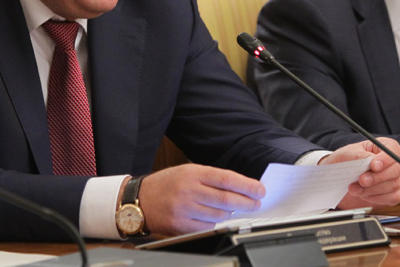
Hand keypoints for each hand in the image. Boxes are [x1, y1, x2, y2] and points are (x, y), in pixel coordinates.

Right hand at [137, 164, 263, 235]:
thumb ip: (212, 178)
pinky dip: (217, 224)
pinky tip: (220, 219)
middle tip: (256, 203)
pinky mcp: (181, 226)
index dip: (247, 186)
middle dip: (247, 202)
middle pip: (226, 199)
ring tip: (237, 210)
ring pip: (219, 215)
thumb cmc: (167, 184)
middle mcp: (189, 191)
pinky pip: (207, 227)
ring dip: (232, 214)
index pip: (227, 179)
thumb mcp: (188, 171)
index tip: (259, 190)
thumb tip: (240, 187)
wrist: (139, 199)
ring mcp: (185, 210)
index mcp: (193, 173)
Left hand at [320, 138, 399, 209]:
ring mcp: (399, 178)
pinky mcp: (396, 193)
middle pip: (397, 169)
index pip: (393, 149)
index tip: (373, 166)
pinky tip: (363, 195)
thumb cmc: (347, 161)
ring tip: (355, 189)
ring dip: (372, 189)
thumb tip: (370, 160)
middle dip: (378, 177)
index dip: (385, 158)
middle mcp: (395, 162)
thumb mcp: (348, 154)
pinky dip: (376, 197)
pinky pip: (393, 197)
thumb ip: (359, 156)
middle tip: (362, 180)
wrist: (342, 179)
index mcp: (385, 146)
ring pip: (394, 184)